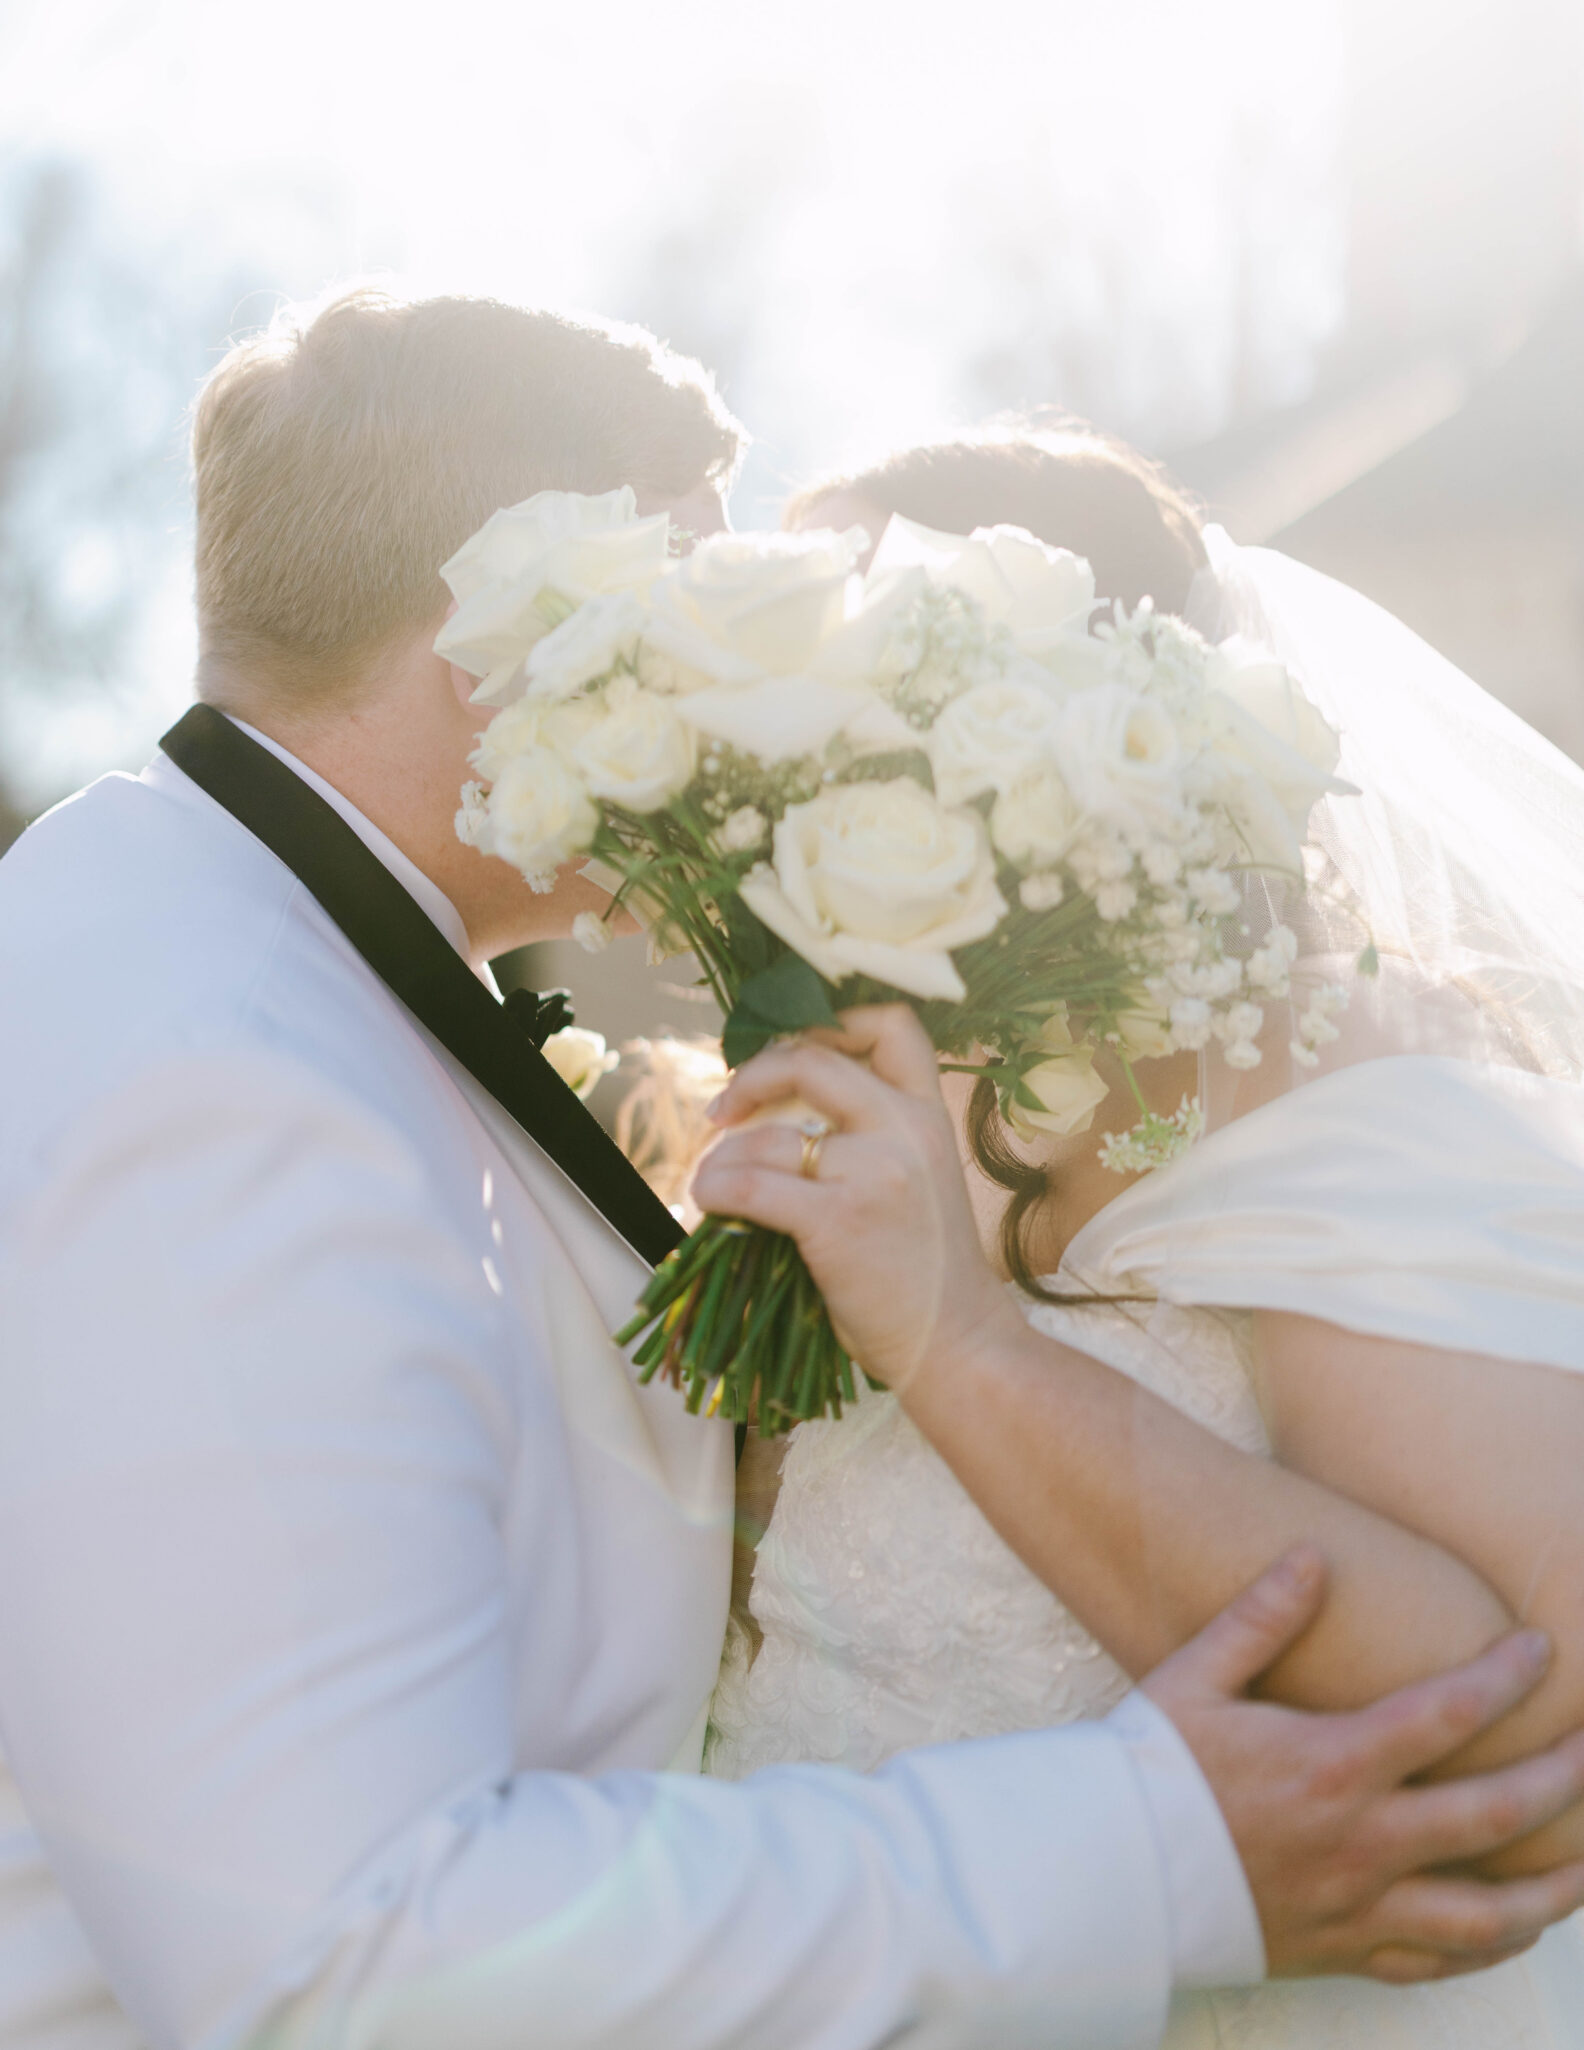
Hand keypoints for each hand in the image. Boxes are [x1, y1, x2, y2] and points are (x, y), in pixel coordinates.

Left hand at [695, 1005, 1014, 1392]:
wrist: (959, 1345)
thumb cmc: (931, 1273)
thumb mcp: (923, 1181)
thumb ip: (875, 1138)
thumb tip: (780, 1116)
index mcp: (930, 1116)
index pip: (892, 1026)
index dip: (833, 1022)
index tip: (793, 1049)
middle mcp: (906, 1130)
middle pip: (811, 1060)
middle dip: (753, 1074)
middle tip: (726, 1107)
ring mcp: (872, 1172)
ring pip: (766, 1137)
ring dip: (724, 1158)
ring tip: (715, 1181)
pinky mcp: (836, 1220)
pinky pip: (750, 1185)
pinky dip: (715, 1189)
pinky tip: (709, 1201)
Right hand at [1148, 1546, 1583, 1982]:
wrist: (1107, 1873)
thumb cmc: (1149, 1770)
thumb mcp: (1194, 1677)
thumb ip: (1260, 1618)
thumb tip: (1312, 1557)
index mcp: (1331, 1764)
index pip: (1447, 1715)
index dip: (1505, 1678)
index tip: (1541, 1652)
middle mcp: (1361, 1841)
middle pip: (1495, 1814)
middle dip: (1564, 1779)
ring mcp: (1358, 1906)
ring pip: (1487, 1915)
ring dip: (1552, 1891)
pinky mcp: (1342, 1950)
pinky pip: (1437, 1964)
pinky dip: (1487, 1949)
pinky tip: (1511, 1930)